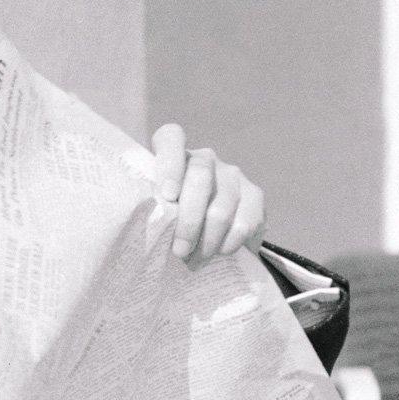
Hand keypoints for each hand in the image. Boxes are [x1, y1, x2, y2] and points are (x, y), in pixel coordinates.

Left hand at [151, 123, 265, 263]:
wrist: (205, 229)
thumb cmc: (168, 217)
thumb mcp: (155, 210)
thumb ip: (151, 212)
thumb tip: (144, 238)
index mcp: (175, 153)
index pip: (171, 138)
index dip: (169, 164)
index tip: (167, 195)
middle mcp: (205, 158)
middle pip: (200, 178)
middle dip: (188, 221)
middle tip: (179, 251)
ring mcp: (232, 174)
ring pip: (222, 207)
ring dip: (208, 240)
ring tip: (195, 261)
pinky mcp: (254, 194)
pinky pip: (246, 221)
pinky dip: (231, 242)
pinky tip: (220, 253)